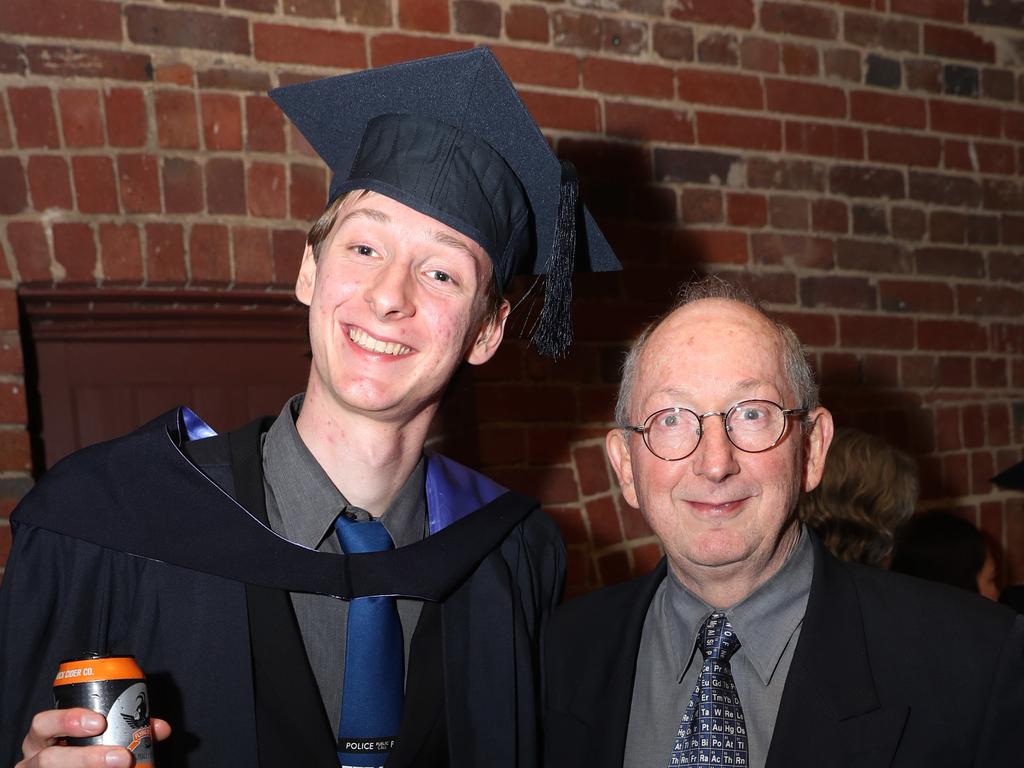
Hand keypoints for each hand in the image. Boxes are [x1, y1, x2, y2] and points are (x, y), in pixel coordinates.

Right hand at [17, 708, 170, 767]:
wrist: (72, 767)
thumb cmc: (81, 749)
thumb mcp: (95, 736)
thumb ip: (125, 729)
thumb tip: (160, 728)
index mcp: (43, 736)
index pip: (43, 722)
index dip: (68, 720)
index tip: (100, 722)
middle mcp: (33, 759)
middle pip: (47, 759)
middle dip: (86, 758)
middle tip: (122, 757)